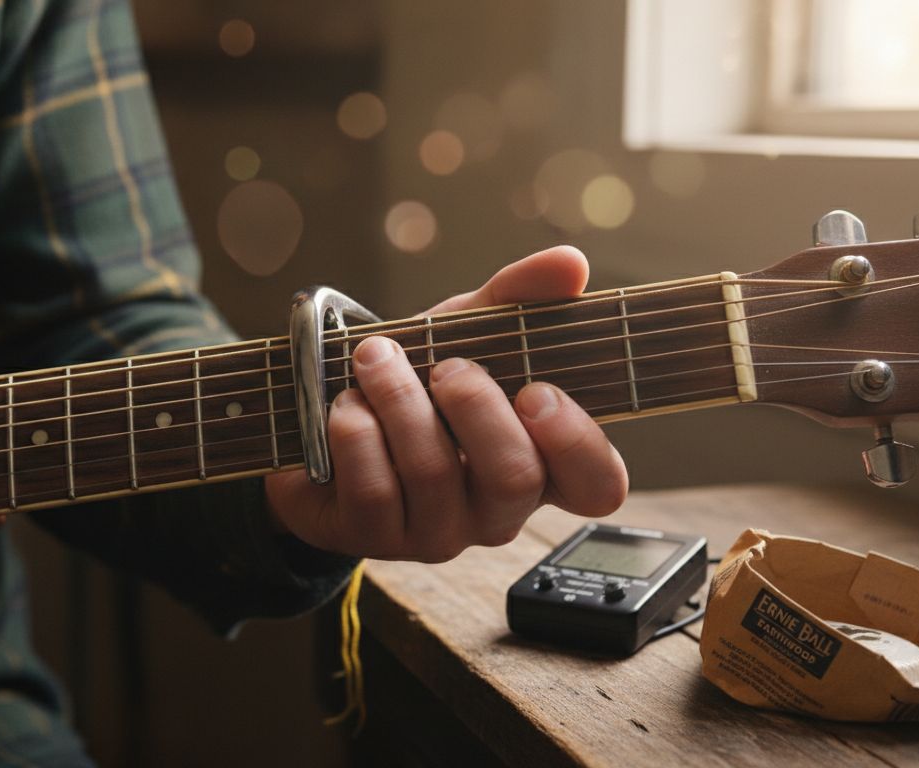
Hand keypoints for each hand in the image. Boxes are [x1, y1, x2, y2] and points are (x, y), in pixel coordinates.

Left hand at [264, 246, 628, 561]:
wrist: (321, 420)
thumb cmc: (415, 384)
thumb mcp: (465, 333)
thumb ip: (517, 299)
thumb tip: (569, 263)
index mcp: (539, 464)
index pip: (598, 485)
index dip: (578, 443)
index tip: (537, 391)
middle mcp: (497, 510)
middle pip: (515, 478)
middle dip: (475, 406)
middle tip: (446, 366)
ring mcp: (438, 532)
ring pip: (434, 474)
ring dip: (400, 399)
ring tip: (375, 359)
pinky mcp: (376, 537)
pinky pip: (373, 485)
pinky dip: (356, 429)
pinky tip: (348, 405)